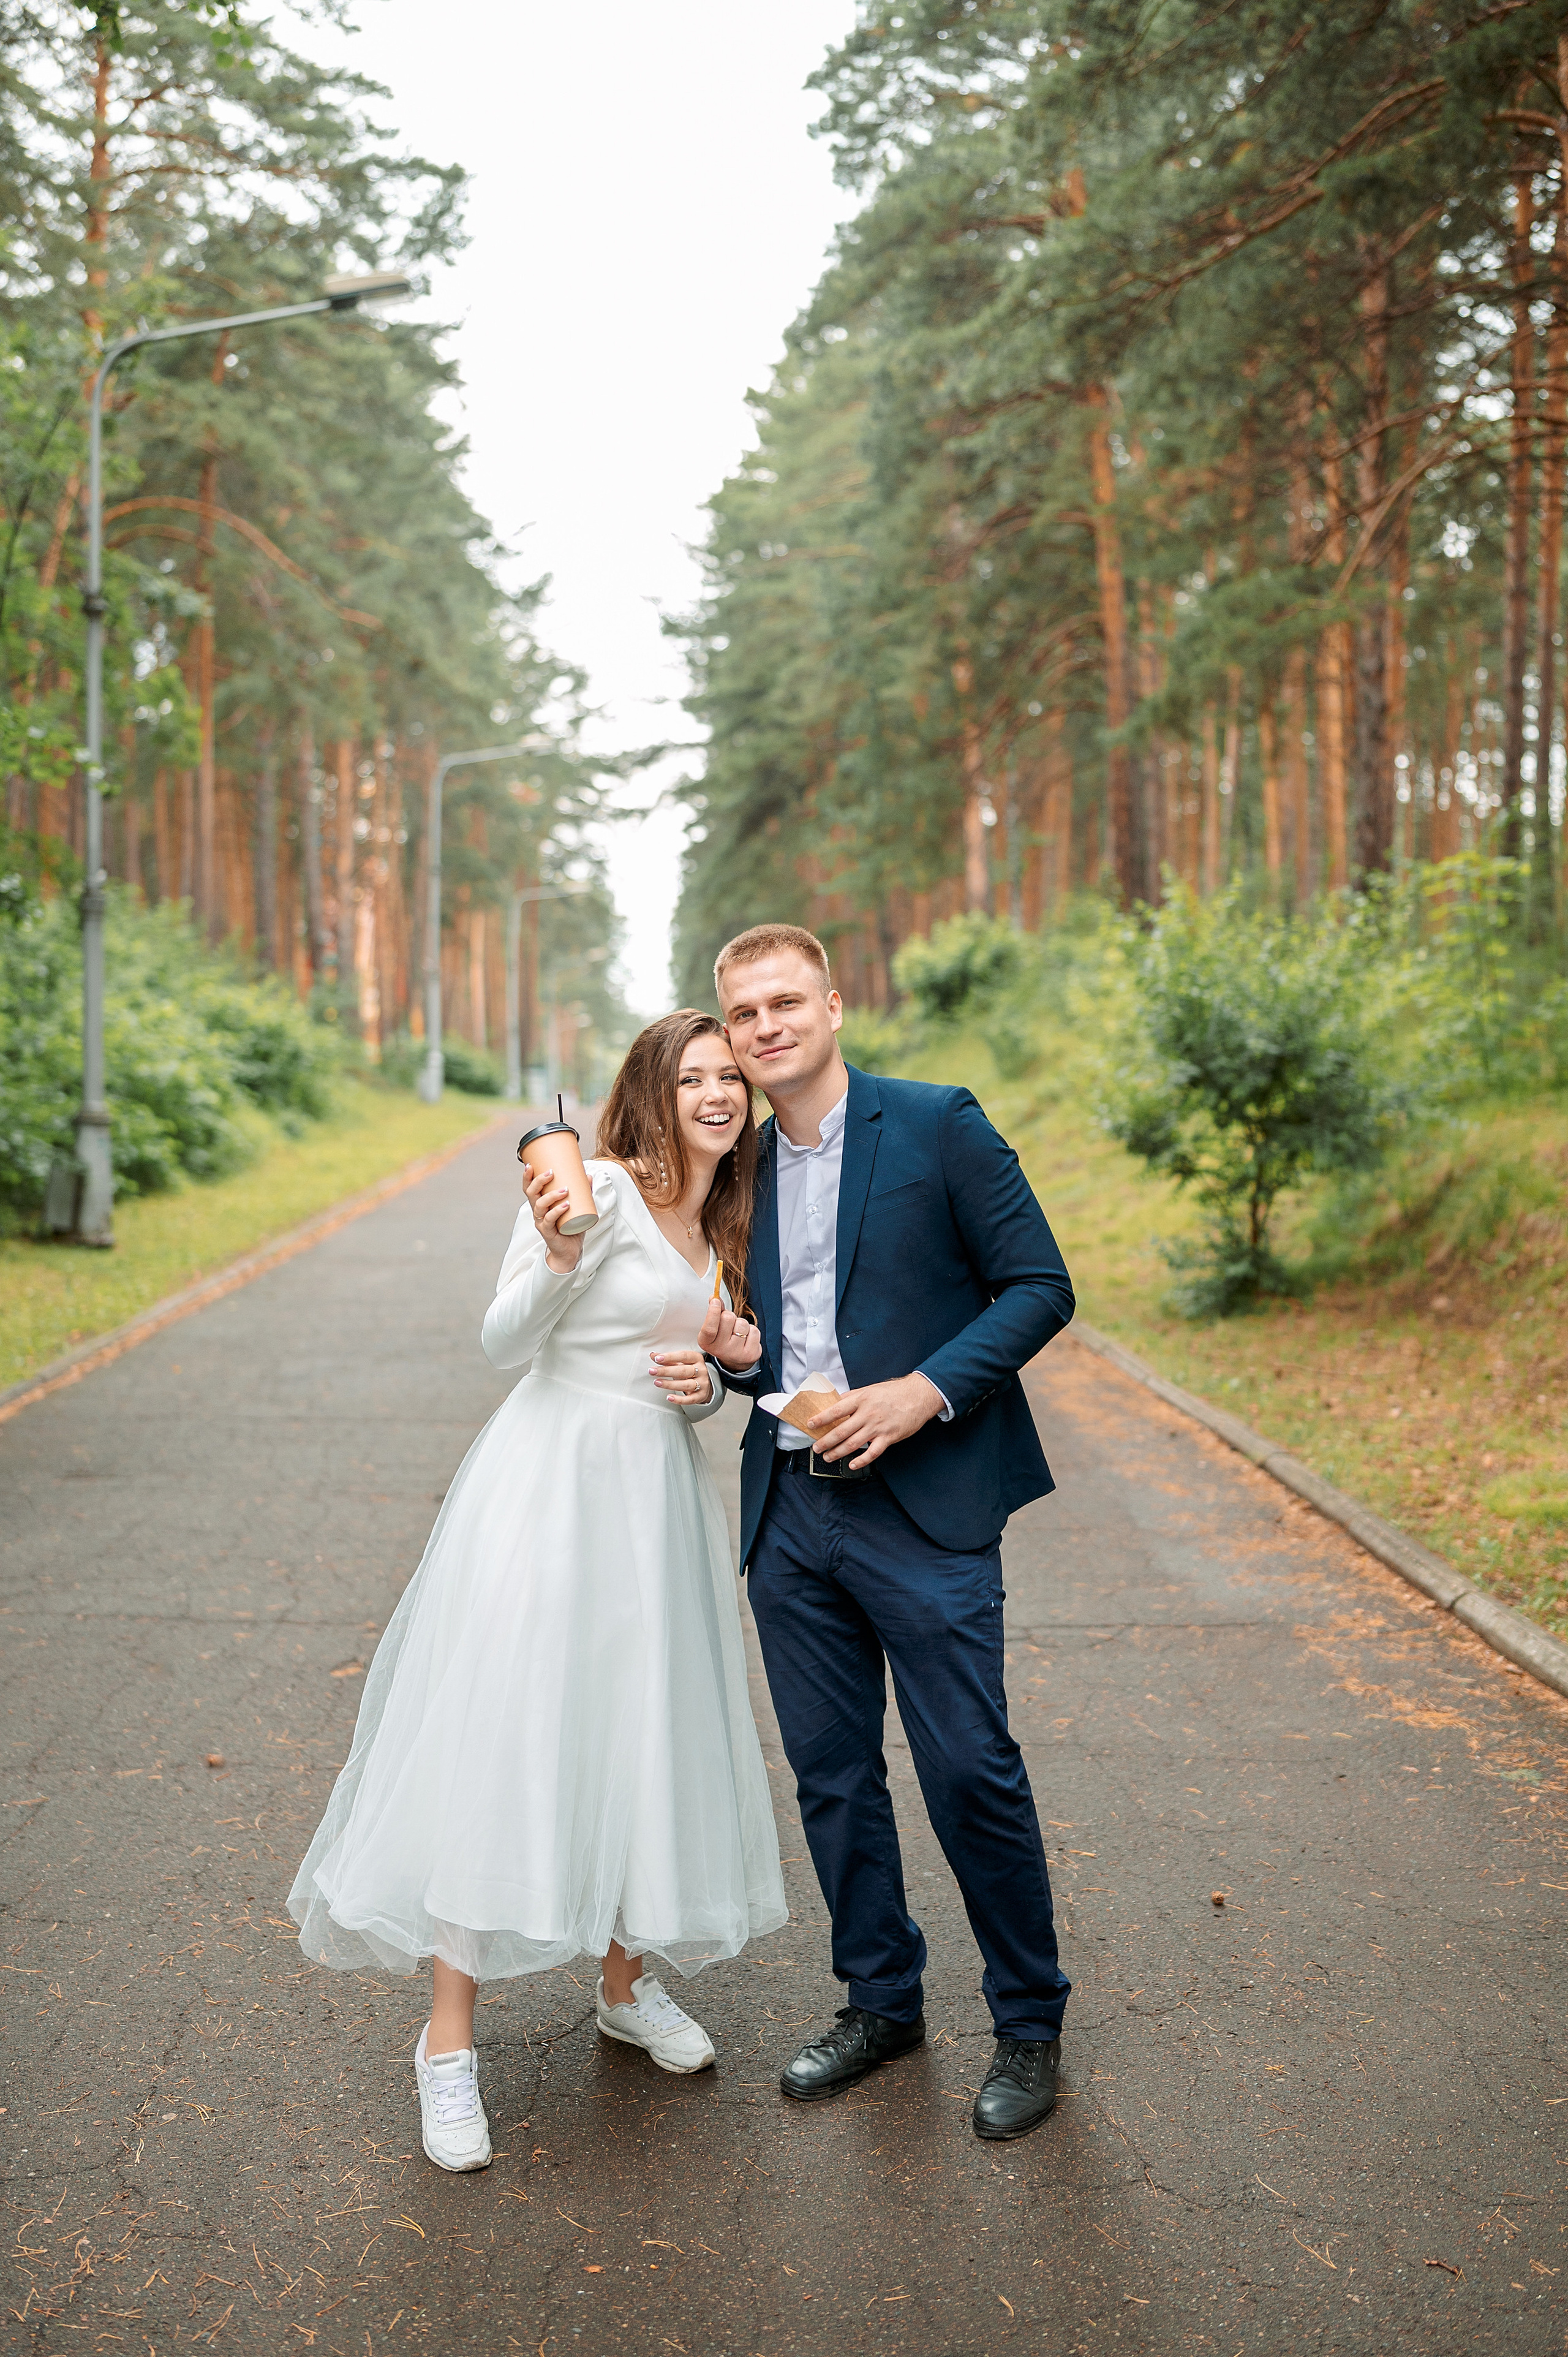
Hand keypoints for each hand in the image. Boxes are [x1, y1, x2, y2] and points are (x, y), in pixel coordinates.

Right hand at [525, 1162, 581, 1272]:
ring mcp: (541, 1222)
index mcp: (540, 1203)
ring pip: (539, 1206)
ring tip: (565, 1190)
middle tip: (550, 1173)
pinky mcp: (547, 1232)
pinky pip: (549, 1220)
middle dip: (538, 1181)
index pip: (529, 1188)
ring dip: (551, 1195)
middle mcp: (538, 1211)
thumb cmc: (571, 1227)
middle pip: (531, 1194)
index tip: (529, 1165)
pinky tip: (566, 1205)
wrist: (571, 1250)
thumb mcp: (577, 1206)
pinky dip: (557, 1211)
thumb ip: (583, 1192)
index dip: (526, 1177)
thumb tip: (588, 1175)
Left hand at [649, 1347, 713, 1407]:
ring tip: (657, 1382)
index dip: (670, 1357)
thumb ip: (667, 1359)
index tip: (657, 1358)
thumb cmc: (689, 1371)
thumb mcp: (679, 1362)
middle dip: (666, 1371)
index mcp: (696, 1358)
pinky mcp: (700, 1395)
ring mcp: (702, 1383)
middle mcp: (701, 1370)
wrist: (703, 1383)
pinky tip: (669, 1397)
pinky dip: (679, 1399)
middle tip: (652, 1371)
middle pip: (683, 1371)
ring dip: (669, 1384)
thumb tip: (652, 1355)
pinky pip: (690, 1399)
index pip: (683, 1356)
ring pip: (685, 1385)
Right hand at [698, 1297, 761, 1372]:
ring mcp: (735, 1354)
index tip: (716, 1300)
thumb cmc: (724, 1338)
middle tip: (729, 1323)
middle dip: (730, 1316)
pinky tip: (746, 1338)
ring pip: (742, 1324)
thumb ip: (715, 1312)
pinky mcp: (750, 1355)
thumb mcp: (715, 1326)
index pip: (709, 1328)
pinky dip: (752, 1331)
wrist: (735, 1359)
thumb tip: (714, 1297)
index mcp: (706, 1342)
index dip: (713, 1312)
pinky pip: (754, 1331)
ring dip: (742, 1324)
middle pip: (727, 1319)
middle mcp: (719, 1351)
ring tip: (738, 1332)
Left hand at [808, 1372, 943, 1468]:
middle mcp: (867, 1414)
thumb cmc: (894, 1391)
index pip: (835, 1411)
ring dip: (837, 1452)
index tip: (810, 1424)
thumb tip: (835, 1403)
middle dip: (825, 1441)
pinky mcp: (889, 1438)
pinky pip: (872, 1453)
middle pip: (841, 1431)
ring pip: (852, 1444)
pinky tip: (851, 1465)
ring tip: (827, 1457)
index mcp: (861, 1399)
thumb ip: (852, 1397)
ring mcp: (878, 1427)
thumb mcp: (870, 1389)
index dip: (821, 1419)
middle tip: (816, 1447)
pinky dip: (860, 1461)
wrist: (918, 1395)